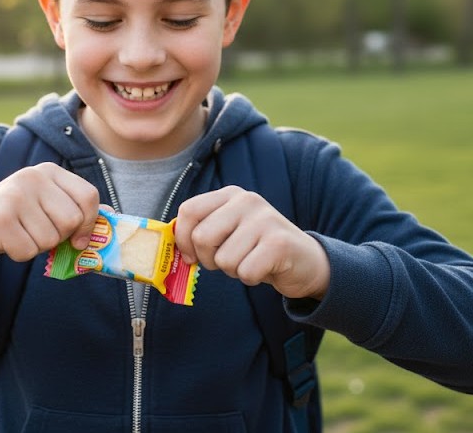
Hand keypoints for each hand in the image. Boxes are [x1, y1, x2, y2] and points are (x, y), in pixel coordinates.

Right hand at [0, 163, 99, 267]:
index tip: (79, 239)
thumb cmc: (10, 219)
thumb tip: (110, 222)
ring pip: (50, 239)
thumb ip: (71, 209)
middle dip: (58, 237)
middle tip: (36, 232)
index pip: (88, 197)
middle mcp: (32, 177)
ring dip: (36, 246)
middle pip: (72, 221)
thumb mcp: (42, 204)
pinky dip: (19, 254)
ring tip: (18, 234)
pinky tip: (5, 241)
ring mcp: (14, 197)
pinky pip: (28, 251)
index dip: (89, 223)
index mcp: (48, 171)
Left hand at [174, 186, 329, 299]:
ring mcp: (265, 220)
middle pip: (202, 237)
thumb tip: (168, 245)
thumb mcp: (228, 231)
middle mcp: (247, 201)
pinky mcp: (279, 243)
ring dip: (233, 271)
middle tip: (227, 261)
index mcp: (230, 195)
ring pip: (223, 259)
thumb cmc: (256, 249)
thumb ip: (201, 231)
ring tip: (251, 261)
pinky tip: (264, 268)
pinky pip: (244, 272)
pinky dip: (251, 278)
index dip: (182, 239)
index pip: (189, 211)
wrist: (304, 261)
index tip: (191, 255)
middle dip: (208, 259)